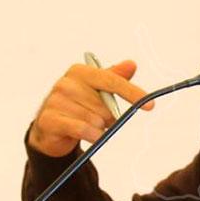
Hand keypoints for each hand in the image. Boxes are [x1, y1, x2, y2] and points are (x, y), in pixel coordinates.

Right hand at [27, 60, 152, 156]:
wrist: (51, 128)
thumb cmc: (79, 106)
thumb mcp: (97, 90)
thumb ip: (115, 78)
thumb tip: (132, 64)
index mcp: (80, 72)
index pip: (112, 81)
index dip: (133, 93)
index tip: (150, 105)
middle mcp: (66, 83)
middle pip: (106, 106)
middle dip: (109, 118)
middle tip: (99, 120)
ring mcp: (55, 101)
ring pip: (95, 120)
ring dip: (98, 128)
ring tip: (89, 126)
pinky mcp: (49, 119)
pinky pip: (81, 129)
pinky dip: (91, 135)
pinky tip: (91, 136)